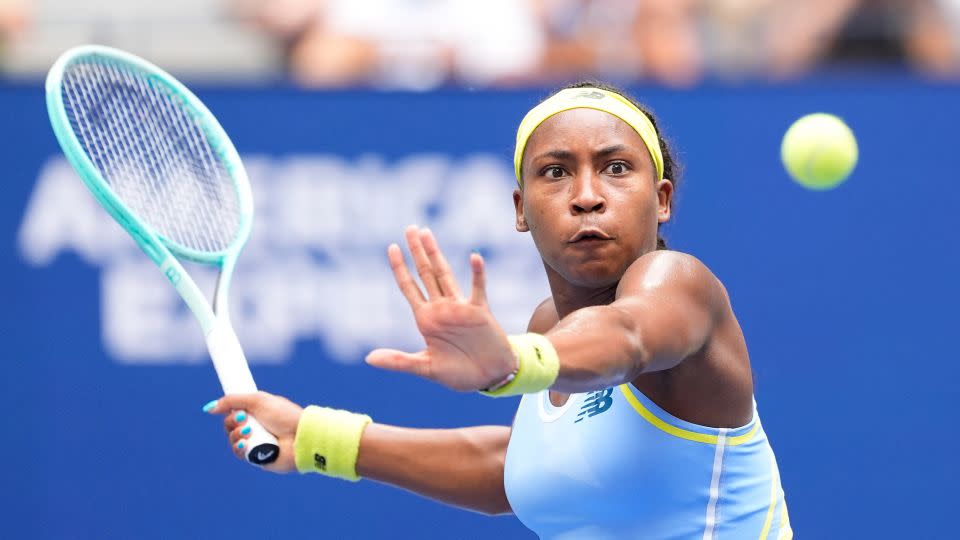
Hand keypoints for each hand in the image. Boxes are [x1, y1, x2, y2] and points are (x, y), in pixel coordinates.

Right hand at [205, 391, 302, 472]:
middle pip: (230, 425)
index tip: (230, 407)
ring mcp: (256, 442)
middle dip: (232, 422)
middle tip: (244, 419)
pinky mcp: (257, 457)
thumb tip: (210, 407)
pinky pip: (239, 453)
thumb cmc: (283, 415)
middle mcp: (256, 426)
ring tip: (248, 432)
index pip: (235, 411)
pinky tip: (244, 444)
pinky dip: (238, 447)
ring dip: (235, 435)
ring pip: (232, 439)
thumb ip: (232, 401)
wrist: (300, 436)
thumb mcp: (257, 400)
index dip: (230, 410)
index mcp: (258, 411)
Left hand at [366, 226, 517, 391]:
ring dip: (437, 254)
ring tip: (427, 233)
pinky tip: (474, 257)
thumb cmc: (458, 373)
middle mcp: (441, 308)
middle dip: (417, 251)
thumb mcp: (425, 368)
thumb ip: (399, 361)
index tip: (391, 247)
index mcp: (426, 319)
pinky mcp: (480, 312)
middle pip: (426, 273)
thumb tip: (369, 358)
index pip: (409, 287)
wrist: (489, 378)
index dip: (400, 268)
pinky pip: (478, 289)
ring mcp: (460, 307)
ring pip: (446, 275)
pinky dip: (477, 274)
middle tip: (410, 228)